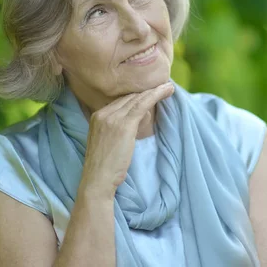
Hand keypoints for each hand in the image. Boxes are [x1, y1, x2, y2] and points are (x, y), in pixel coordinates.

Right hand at [78, 82, 174, 200]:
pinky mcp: (124, 124)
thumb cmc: (104, 168)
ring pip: (137, 98)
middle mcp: (103, 113)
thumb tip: (135, 121)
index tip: (150, 93)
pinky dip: (156, 95)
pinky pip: (142, 104)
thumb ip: (116, 129)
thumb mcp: (106, 142)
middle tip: (163, 86)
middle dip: (147, 91)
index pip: (120, 101)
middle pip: (129, 97)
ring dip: (155, 90)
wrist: (97, 180)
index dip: (137, 96)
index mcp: (97, 116)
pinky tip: (166, 92)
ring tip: (169, 87)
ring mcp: (112, 118)